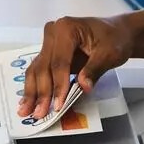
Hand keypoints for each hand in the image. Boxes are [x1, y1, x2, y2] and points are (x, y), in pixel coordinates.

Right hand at [18, 16, 134, 118]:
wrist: (117, 33)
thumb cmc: (115, 40)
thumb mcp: (110, 54)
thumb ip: (94, 70)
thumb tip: (83, 87)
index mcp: (67, 29)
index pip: (59, 62)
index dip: (58, 85)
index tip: (58, 105)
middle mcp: (52, 33)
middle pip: (44, 67)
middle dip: (42, 93)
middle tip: (39, 114)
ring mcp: (48, 43)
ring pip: (36, 70)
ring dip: (32, 93)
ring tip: (26, 111)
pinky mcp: (48, 53)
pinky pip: (38, 71)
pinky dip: (34, 87)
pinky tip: (28, 102)